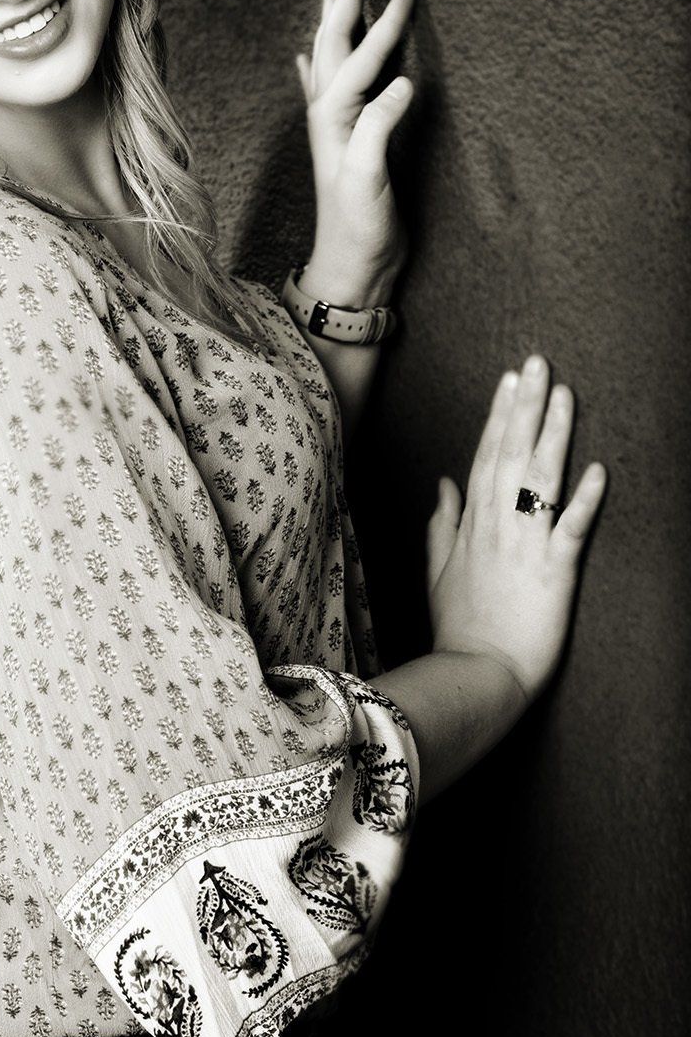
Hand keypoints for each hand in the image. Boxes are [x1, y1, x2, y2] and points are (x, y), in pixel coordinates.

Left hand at [295, 0, 415, 296]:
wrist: (350, 267)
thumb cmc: (359, 227)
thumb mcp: (369, 178)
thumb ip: (379, 129)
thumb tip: (403, 83)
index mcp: (335, 117)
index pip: (362, 58)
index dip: (384, 24)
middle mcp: (330, 115)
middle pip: (335, 44)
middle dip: (347, 1)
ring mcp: (335, 126)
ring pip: (332, 59)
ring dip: (334, 22)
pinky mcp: (344, 140)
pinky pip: (328, 88)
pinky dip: (321, 65)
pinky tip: (308, 57)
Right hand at [426, 357, 607, 702]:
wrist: (477, 673)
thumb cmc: (459, 626)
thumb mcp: (438, 570)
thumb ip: (442, 523)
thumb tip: (443, 483)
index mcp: (473, 524)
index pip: (485, 457)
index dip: (499, 416)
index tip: (510, 380)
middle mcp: (498, 525)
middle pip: (511, 454)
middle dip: (526, 407)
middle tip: (538, 363)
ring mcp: (526, 545)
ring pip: (540, 479)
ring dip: (553, 435)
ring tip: (565, 394)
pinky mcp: (554, 572)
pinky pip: (571, 529)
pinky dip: (584, 500)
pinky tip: (598, 470)